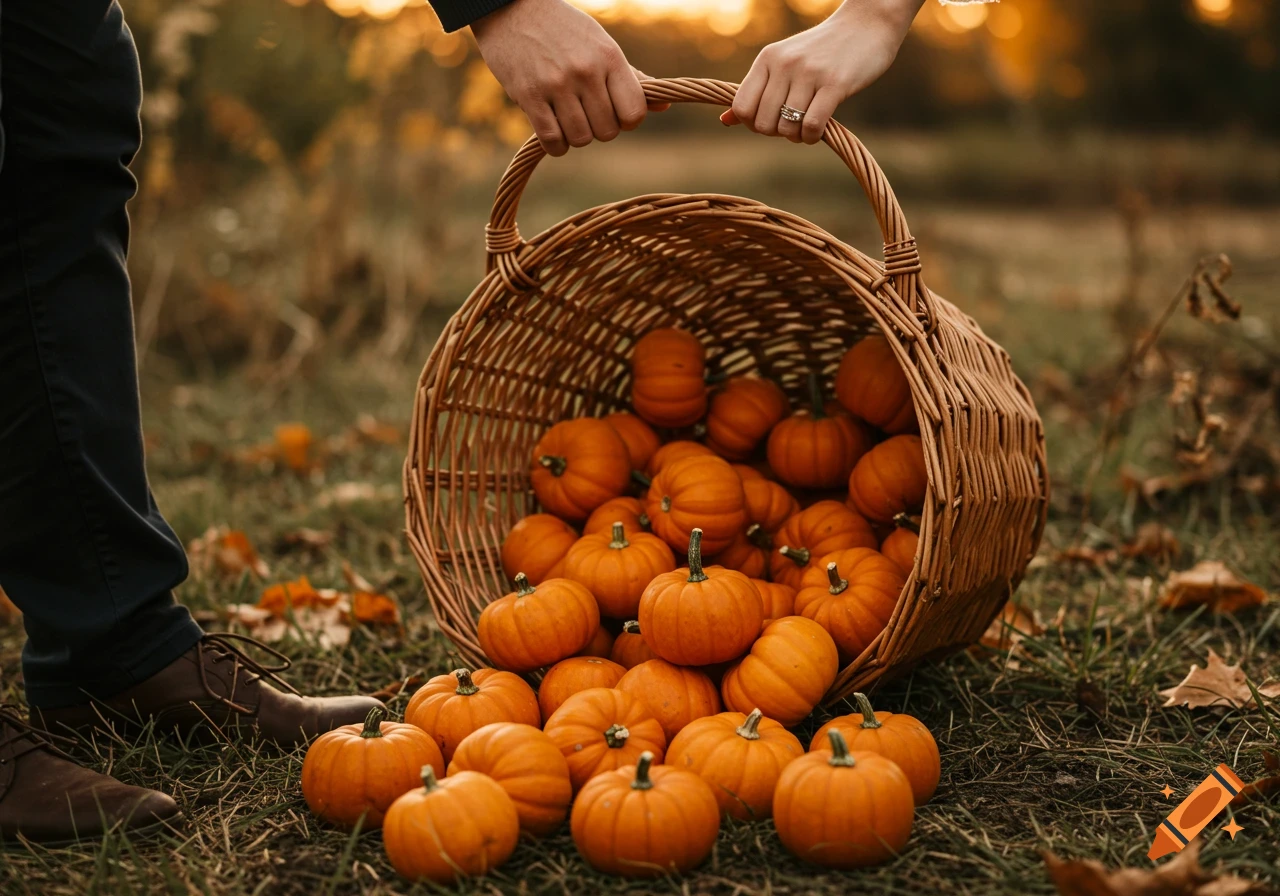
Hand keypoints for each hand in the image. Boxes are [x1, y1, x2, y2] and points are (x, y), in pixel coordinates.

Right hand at [472, 0, 660, 156]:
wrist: (511, 10)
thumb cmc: (563, 30)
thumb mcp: (601, 45)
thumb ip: (630, 77)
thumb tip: (664, 106)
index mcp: (609, 57)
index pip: (634, 112)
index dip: (626, 121)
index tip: (613, 112)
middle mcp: (586, 70)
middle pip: (607, 131)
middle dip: (598, 129)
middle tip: (585, 113)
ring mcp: (556, 84)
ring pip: (580, 139)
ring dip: (575, 137)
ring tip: (567, 118)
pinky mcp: (529, 96)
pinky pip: (552, 141)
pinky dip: (555, 145)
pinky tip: (552, 130)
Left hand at [721, 0, 922, 144]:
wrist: (868, 24)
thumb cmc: (822, 50)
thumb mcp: (783, 63)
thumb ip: (756, 90)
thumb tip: (724, 121)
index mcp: (767, 59)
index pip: (741, 107)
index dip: (753, 124)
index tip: (771, 120)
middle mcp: (784, 64)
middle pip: (762, 124)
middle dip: (776, 133)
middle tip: (792, 125)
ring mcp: (809, 74)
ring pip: (787, 128)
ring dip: (797, 137)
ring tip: (807, 126)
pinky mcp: (835, 84)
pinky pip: (812, 126)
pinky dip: (812, 137)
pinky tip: (818, 131)